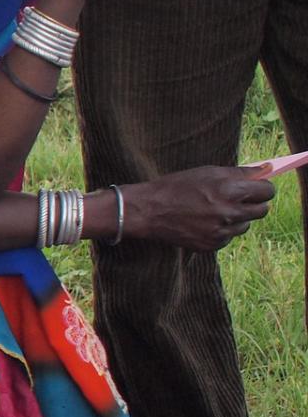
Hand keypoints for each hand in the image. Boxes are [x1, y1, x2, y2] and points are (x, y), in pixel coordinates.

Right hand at [127, 166, 274, 250]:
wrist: (148, 211)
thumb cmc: (177, 186)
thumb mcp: (207, 172)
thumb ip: (240, 173)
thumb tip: (266, 171)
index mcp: (229, 190)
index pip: (267, 191)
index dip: (262, 188)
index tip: (256, 187)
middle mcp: (228, 213)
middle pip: (263, 210)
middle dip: (254, 203)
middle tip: (238, 199)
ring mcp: (221, 232)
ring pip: (245, 225)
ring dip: (237, 218)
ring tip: (214, 210)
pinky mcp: (212, 245)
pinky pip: (229, 237)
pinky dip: (221, 230)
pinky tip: (203, 222)